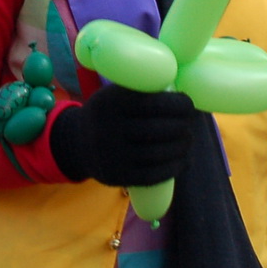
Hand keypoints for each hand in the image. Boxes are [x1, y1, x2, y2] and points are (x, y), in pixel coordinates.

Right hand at [48, 82, 196, 186]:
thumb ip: (144, 91)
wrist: (78, 143)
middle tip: (188, 125)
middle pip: (159, 129)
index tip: (188, 105)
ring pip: (159, 153)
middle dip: (182, 127)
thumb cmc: (110, 113)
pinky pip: (154, 175)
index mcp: (111, 102)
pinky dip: (174, 168)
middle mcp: (109, 129)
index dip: (178, 105)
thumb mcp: (116, 94)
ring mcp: (113, 155)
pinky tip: (183, 160)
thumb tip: (185, 93)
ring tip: (187, 141)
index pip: (154, 103)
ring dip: (182, 147)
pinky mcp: (118, 176)